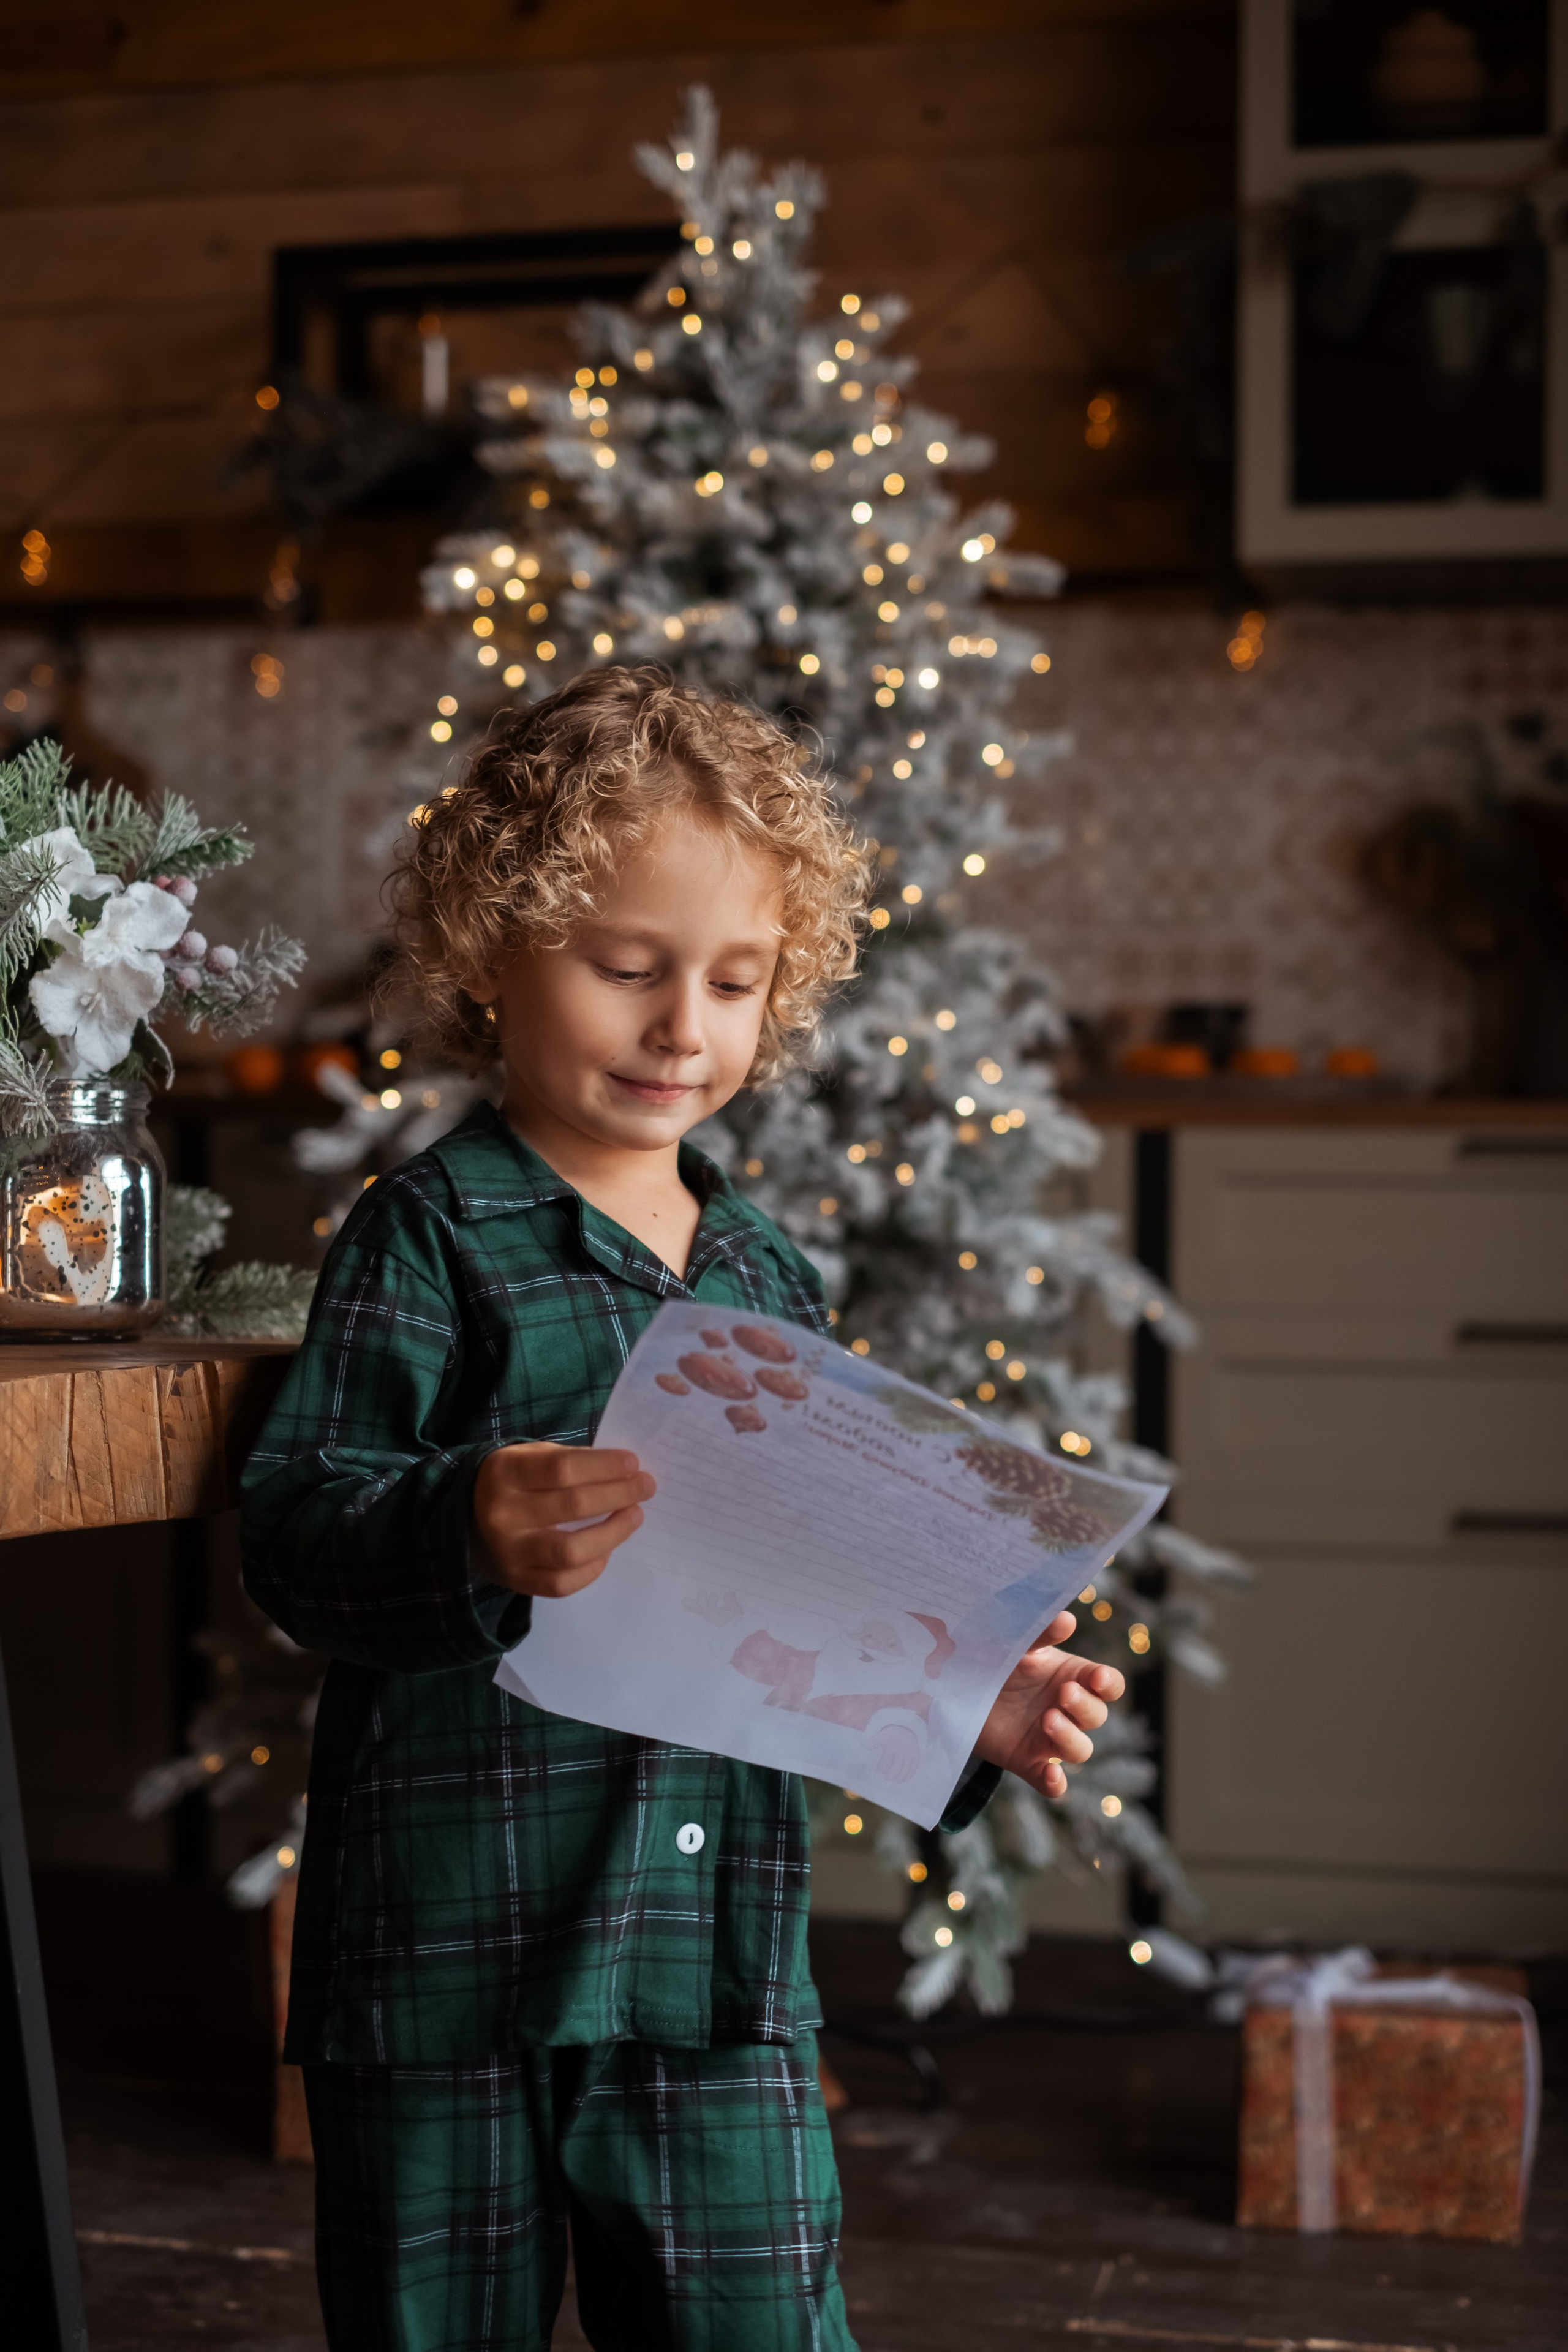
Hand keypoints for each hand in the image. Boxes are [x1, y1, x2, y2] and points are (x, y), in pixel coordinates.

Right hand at [473, 1443, 653, 1599]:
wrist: (461, 1519)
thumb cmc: (510, 1482)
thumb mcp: (529, 1457)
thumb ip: (570, 1461)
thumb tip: (625, 1472)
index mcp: (505, 1473)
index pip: (563, 1469)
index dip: (604, 1466)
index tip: (633, 1464)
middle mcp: (502, 1514)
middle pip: (573, 1506)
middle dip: (619, 1494)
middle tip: (646, 1486)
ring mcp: (508, 1553)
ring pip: (571, 1552)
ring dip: (613, 1533)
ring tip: (634, 1516)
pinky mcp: (515, 1581)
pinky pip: (562, 1584)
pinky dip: (592, 1568)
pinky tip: (606, 1550)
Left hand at [975, 1612, 1124, 1800]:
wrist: (957, 1684)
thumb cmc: (996, 1657)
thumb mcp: (1016, 1643)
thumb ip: (1040, 1633)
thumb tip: (1066, 1619)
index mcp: (1073, 1676)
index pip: (1110, 1685)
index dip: (1109, 1684)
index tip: (1096, 1678)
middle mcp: (1068, 1710)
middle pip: (1097, 1716)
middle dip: (1084, 1707)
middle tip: (1062, 1694)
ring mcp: (1049, 1739)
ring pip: (1081, 1750)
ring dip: (1070, 1739)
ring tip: (1047, 1720)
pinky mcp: (1029, 1763)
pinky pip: (1052, 1784)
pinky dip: (1055, 1783)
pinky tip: (1050, 1773)